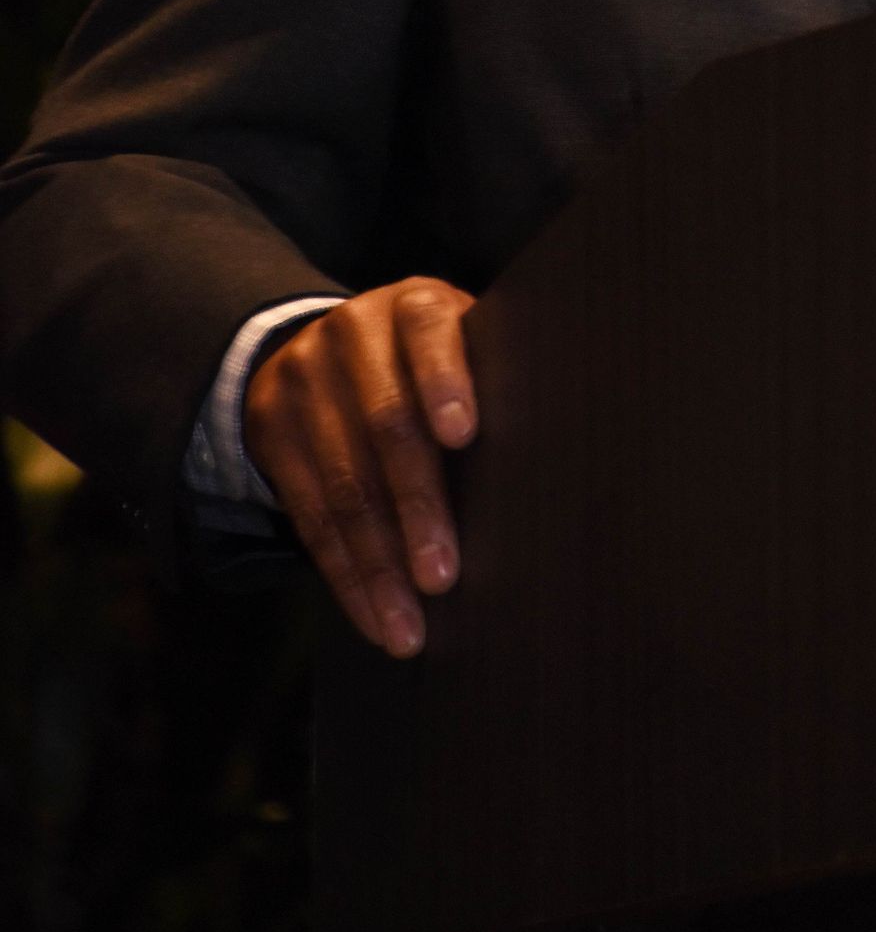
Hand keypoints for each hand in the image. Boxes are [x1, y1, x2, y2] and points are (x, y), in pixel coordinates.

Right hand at [243, 276, 476, 655]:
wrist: (322, 346)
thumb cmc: (426, 361)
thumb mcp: (457, 344)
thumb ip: (489, 379)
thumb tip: (547, 462)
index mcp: (414, 306)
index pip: (429, 332)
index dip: (446, 380)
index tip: (465, 435)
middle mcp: (353, 333)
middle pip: (386, 423)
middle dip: (418, 506)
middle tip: (444, 577)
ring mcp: (304, 380)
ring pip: (344, 483)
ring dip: (378, 565)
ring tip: (408, 625)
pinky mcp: (272, 431)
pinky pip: (308, 514)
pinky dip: (345, 575)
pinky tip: (373, 616)